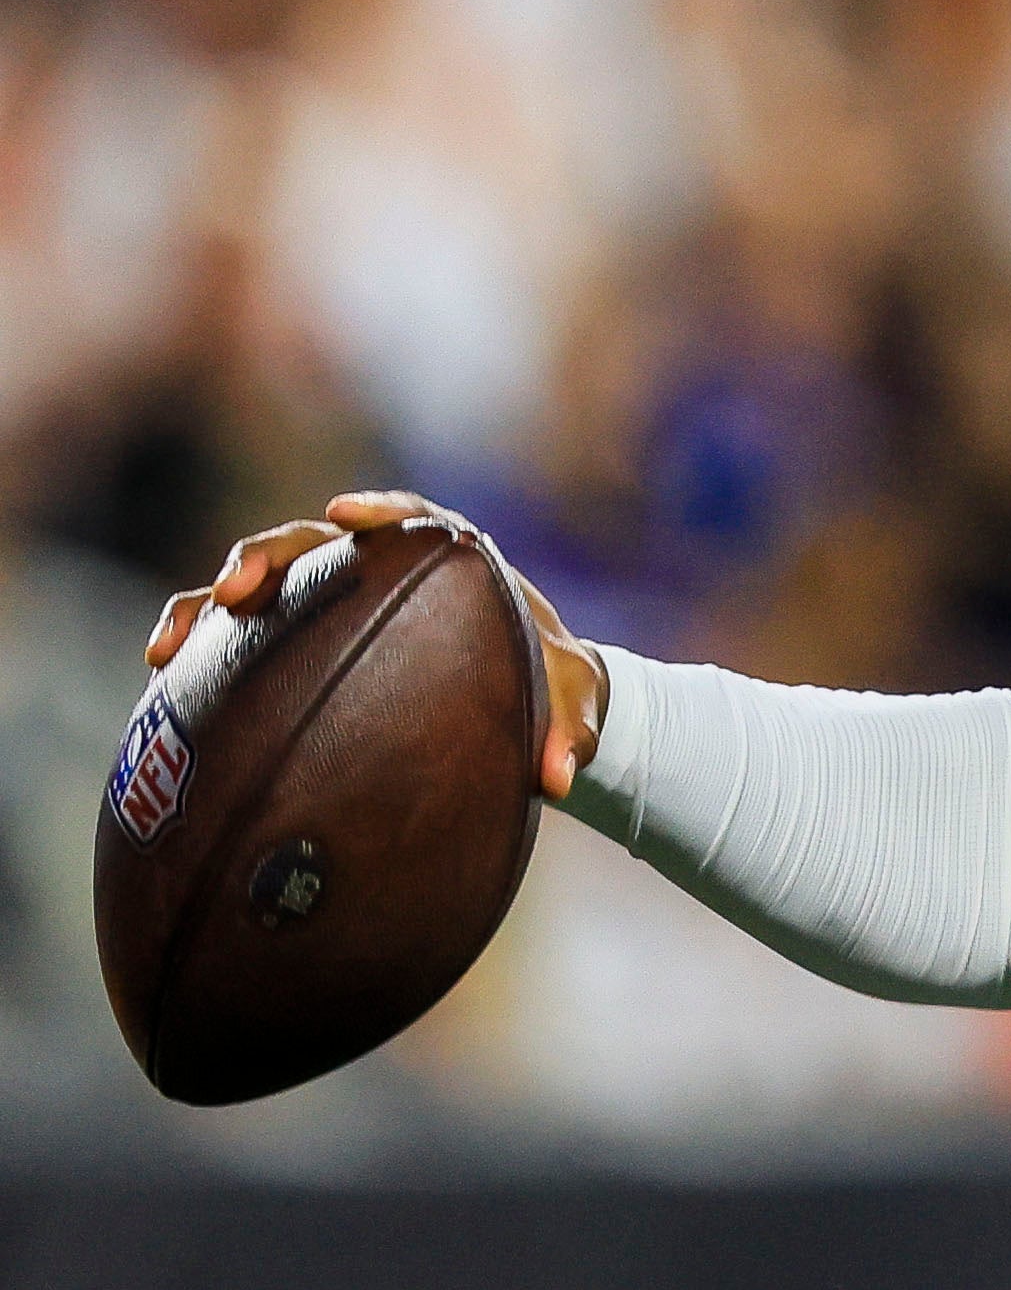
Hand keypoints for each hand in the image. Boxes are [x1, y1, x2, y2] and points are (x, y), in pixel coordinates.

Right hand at [148, 492, 611, 801]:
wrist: (516, 697)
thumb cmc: (545, 682)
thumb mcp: (569, 700)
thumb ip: (570, 730)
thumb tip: (559, 780)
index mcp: (445, 558)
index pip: (409, 516)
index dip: (379, 509)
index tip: (350, 514)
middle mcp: (376, 567)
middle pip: (312, 543)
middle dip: (269, 556)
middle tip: (239, 588)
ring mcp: (326, 599)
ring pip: (258, 587)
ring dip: (209, 605)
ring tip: (170, 646)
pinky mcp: (292, 636)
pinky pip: (236, 637)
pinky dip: (198, 651)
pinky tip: (160, 683)